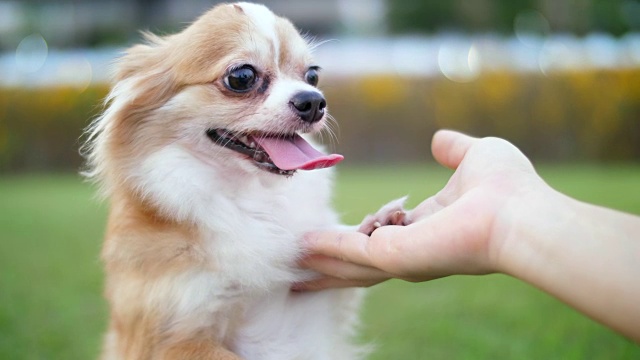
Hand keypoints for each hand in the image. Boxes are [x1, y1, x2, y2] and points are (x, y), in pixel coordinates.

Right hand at [295, 129, 544, 289]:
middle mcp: (410, 250)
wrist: (518, 211)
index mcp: (427, 227)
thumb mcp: (474, 156)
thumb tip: (439, 140)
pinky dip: (325, 248)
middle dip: (329, 266)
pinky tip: (302, 247)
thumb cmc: (506, 187)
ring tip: (291, 261)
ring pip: (348, 265)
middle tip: (301, 266)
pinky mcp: (391, 257)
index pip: (383, 237)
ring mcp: (400, 258)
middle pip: (359, 264)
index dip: (361, 236)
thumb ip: (453, 150)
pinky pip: (348, 251)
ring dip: (319, 262)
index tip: (347, 232)